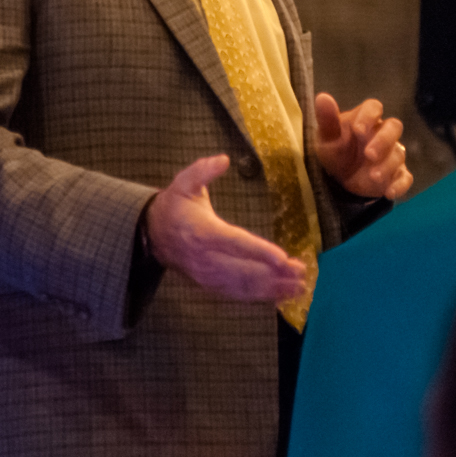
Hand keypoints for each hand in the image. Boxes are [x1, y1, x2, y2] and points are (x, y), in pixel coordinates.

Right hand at [144, 155, 307, 302]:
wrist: (154, 235)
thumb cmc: (175, 206)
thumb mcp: (184, 182)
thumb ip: (202, 171)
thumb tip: (223, 160)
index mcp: (203, 231)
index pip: (235, 243)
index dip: (259, 252)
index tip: (282, 258)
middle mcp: (206, 258)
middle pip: (245, 269)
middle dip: (275, 273)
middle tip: (301, 272)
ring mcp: (208, 275)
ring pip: (244, 286)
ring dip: (272, 288)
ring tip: (298, 287)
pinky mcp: (211, 284)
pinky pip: (238, 294)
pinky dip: (261, 296)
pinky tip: (281, 295)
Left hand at [315, 92, 411, 200]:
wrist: (340, 177)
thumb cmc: (335, 149)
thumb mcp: (326, 137)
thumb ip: (327, 119)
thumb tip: (322, 97)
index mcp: (365, 119)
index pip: (374, 108)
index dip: (369, 116)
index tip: (358, 129)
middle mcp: (382, 133)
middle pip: (394, 127)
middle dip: (384, 140)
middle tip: (369, 154)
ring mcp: (391, 154)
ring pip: (398, 154)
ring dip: (387, 165)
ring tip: (373, 177)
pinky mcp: (396, 174)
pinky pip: (405, 177)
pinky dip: (400, 185)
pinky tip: (389, 192)